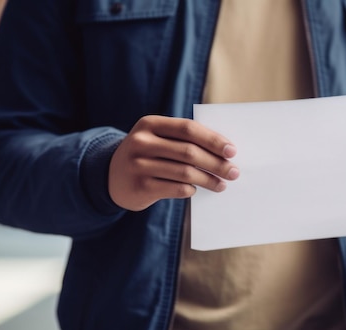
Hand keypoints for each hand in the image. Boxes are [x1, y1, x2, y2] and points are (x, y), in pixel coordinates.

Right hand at [108, 115, 238, 210]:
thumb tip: (224, 152)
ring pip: (185, 172)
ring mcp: (138, 165)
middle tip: (233, 172)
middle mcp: (141, 142)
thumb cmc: (148, 156)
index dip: (213, 139)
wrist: (112, 178)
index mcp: (150, 124)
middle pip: (189, 152)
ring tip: (221, 184)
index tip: (232, 151)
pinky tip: (196, 189)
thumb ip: (183, 140)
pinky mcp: (140, 186)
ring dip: (209, 180)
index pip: (188, 128)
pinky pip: (175, 188)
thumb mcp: (158, 140)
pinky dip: (191, 189)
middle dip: (216, 163)